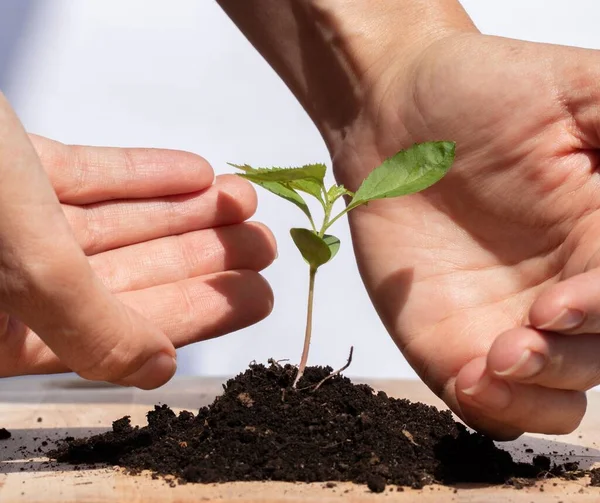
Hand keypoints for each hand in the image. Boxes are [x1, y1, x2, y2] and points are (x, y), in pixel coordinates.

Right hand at [0, 95, 274, 387]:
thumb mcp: (21, 260)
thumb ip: (88, 322)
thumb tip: (155, 369)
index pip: (121, 331)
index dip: (197, 314)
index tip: (253, 297)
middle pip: (128, 276)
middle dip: (202, 259)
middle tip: (261, 248)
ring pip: (113, 225)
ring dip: (183, 213)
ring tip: (243, 206)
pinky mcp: (2, 171)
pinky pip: (84, 177)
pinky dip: (139, 175)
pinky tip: (192, 174)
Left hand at [333, 33, 599, 437]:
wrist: (390, 115)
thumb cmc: (477, 90)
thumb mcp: (574, 89)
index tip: (561, 302)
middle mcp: (566, 285)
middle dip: (572, 355)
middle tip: (529, 326)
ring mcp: (509, 319)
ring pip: (557, 391)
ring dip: (538, 391)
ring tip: (495, 359)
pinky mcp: (451, 338)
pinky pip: (487, 400)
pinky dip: (492, 406)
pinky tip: (470, 375)